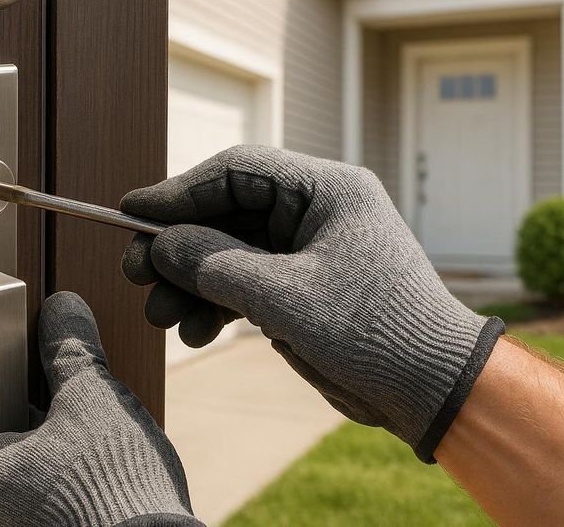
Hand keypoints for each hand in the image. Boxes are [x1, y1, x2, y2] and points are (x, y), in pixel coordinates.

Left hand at [0, 291, 201, 526]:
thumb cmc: (112, 484)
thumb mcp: (92, 399)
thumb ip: (71, 352)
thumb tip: (62, 308)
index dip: (3, 392)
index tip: (24, 384)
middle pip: (4, 454)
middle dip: (36, 431)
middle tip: (68, 414)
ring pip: (31, 487)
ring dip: (57, 465)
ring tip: (95, 451)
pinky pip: (53, 513)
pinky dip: (72, 495)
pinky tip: (105, 484)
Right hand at [120, 145, 503, 461]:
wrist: (432, 390)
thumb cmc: (374, 332)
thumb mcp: (284, 297)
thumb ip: (214, 264)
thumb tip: (158, 243)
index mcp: (326, 190)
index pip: (236, 173)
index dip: (178, 192)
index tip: (131, 214)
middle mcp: (315, 211)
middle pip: (225, 213)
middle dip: (178, 247)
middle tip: (135, 274)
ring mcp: (307, 249)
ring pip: (228, 252)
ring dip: (190, 283)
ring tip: (160, 317)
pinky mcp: (301, 286)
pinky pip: (243, 283)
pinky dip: (215, 304)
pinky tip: (194, 331)